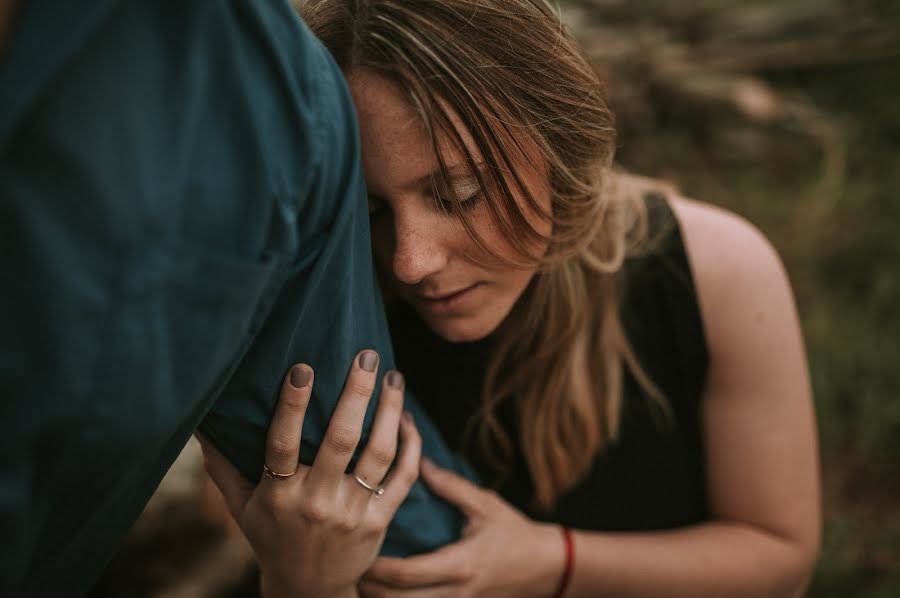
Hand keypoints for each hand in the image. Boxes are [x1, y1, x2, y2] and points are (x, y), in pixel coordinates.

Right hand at [197, 350, 420, 597]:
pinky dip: (410, 446)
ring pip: (377, 454)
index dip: (292, 405)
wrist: (308, 589)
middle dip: (356, 393)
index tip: (302, 367)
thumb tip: (198, 423)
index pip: (283, 444)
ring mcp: (352, 512)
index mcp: (279, 495)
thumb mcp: (241, 507)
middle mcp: (317, 502)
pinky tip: (407, 418)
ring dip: (390, 412)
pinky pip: (402, 477)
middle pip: (340, 440)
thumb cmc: (271, 537)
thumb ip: (223, 465)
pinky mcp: (379, 521)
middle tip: (367, 356)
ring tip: (394, 378)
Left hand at [359, 459, 563, 597]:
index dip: (374, 566)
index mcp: (459, 565)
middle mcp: (455, 593)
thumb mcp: (485, 504)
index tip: (354, 549)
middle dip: (367, 590)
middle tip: (345, 567)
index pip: (405, 574)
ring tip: (357, 579)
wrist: (547, 568)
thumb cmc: (515, 533)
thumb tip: (418, 460)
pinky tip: (386, 591)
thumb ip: (450, 486)